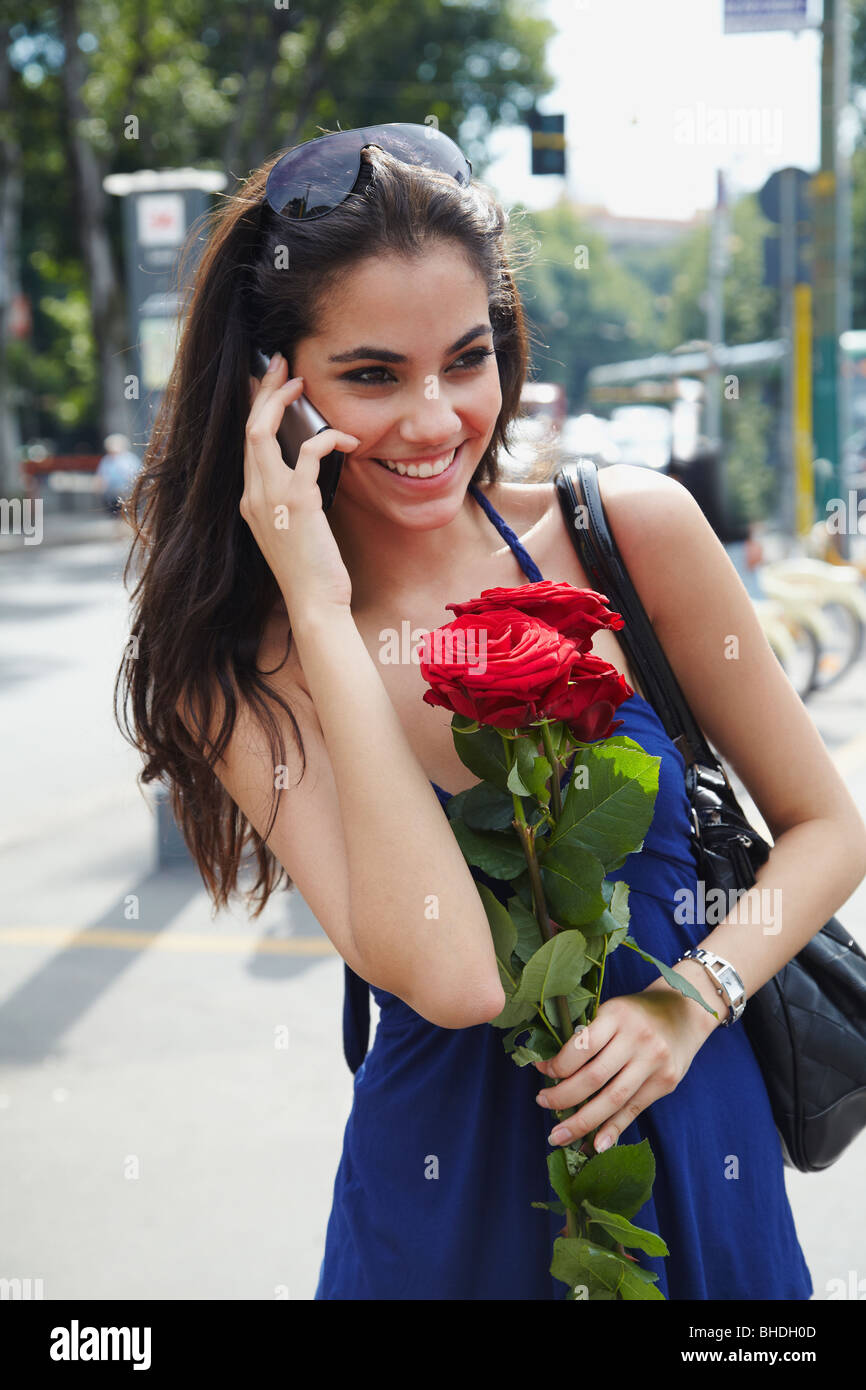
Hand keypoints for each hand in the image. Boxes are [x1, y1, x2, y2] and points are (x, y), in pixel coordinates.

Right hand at [243, 352, 360, 621]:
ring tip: (300, 381)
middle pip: (247, 427)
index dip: (255, 408)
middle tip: (281, 363)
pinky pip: (308, 450)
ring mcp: (270, 497)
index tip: (269, 384)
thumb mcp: (296, 532)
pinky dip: (328, 436)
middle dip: (263, 389)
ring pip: (262, 430)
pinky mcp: (297, 501)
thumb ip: (293, 502)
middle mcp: (252, 495)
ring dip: (281, 399)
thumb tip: (310, 477)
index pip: (247, 444)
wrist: (314, 604)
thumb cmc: (312, 573)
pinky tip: (347, 439)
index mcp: (250, 501)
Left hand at [533, 980, 720, 1155]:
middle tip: (542, 1103)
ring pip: (612, 1099)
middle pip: (594, 1077)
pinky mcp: (665, 1082)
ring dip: (582, 1121)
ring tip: (559, 1134)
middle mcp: (637, 1039)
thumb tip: (552, 1069)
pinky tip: (595, 1145)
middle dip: (563, 1096)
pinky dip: (613, 1129)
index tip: (541, 1071)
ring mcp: (654, 1062)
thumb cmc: (637, 1012)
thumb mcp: (613, 1010)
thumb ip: (590, 1035)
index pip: (581, 1046)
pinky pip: (634, 1110)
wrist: (686, 1010)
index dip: (557, 1064)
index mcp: (617, 1015)